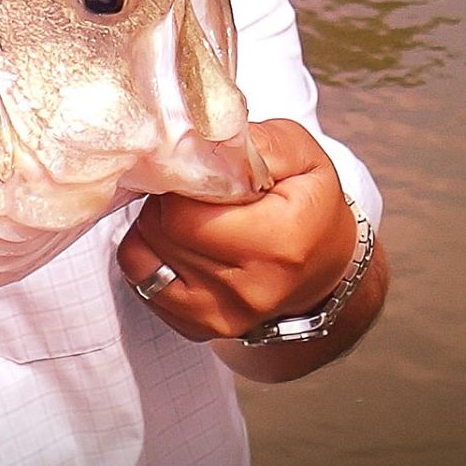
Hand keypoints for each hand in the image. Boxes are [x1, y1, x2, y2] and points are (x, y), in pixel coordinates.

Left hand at [117, 118, 356, 341]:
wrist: (324, 270)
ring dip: (154, 226)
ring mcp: (220, 317)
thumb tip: (199, 137)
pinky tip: (181, 243)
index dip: (181, 180)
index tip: (200, 171)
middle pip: (159, 230)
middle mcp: (247, 291)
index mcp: (277, 244)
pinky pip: (141, 281)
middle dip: (165, 200)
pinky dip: (150, 254)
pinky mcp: (196, 328)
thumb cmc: (310, 207)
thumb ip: (253, 143)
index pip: (183, 211)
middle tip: (194, 190)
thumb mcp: (301, 157)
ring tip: (190, 215)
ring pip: (141, 255)